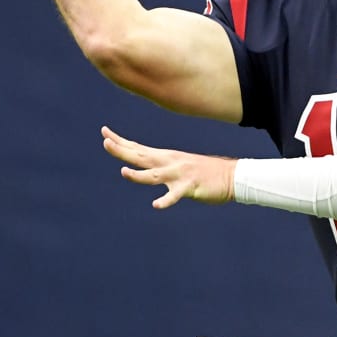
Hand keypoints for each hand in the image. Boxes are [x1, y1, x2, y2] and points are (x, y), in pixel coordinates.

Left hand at [101, 126, 236, 208]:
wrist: (231, 176)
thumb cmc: (204, 172)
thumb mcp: (179, 164)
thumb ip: (161, 164)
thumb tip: (143, 162)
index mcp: (166, 157)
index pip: (138, 147)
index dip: (121, 141)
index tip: (104, 132)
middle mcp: (170, 162)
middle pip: (141, 156)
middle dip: (122, 150)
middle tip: (106, 142)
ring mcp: (179, 174)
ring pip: (154, 175)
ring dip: (139, 175)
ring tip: (124, 172)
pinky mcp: (190, 187)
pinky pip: (175, 195)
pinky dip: (166, 200)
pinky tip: (156, 205)